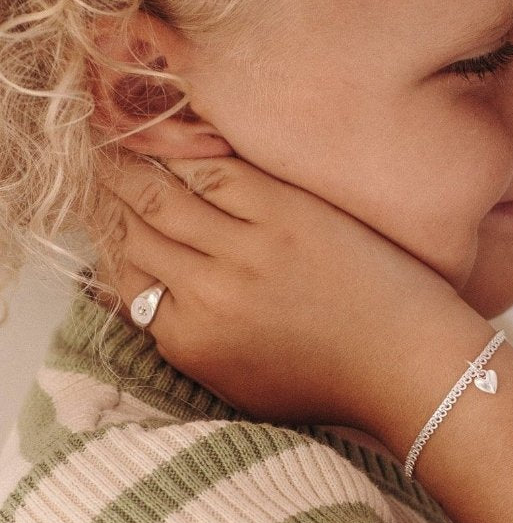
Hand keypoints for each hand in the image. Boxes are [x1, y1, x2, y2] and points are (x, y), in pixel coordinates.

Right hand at [87, 152, 460, 427]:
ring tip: (119, 141)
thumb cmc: (328, 381)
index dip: (109, 239)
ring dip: (132, 163)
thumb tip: (149, 299)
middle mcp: (206, 295)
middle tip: (98, 165)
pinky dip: (188, 151)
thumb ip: (188, 343)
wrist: (404, 366)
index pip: (122, 277)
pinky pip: (217, 170)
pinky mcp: (285, 214)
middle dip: (108, 193)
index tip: (106, 213)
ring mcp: (245, 251)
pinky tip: (177, 137)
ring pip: (162, 192)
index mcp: (190, 341)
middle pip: (135, 229)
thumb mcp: (237, 385)